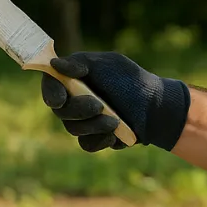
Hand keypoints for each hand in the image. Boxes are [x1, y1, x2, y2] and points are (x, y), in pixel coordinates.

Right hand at [41, 51, 190, 151]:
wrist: (156, 107)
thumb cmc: (132, 81)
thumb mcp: (109, 64)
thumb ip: (82, 62)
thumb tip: (55, 63)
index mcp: (74, 78)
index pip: (51, 84)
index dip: (51, 93)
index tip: (60, 99)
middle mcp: (74, 99)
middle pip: (60, 111)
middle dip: (78, 110)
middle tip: (99, 106)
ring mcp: (82, 120)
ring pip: (73, 129)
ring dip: (94, 125)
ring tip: (115, 120)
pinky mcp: (93, 137)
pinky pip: (86, 144)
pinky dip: (100, 139)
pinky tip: (115, 134)